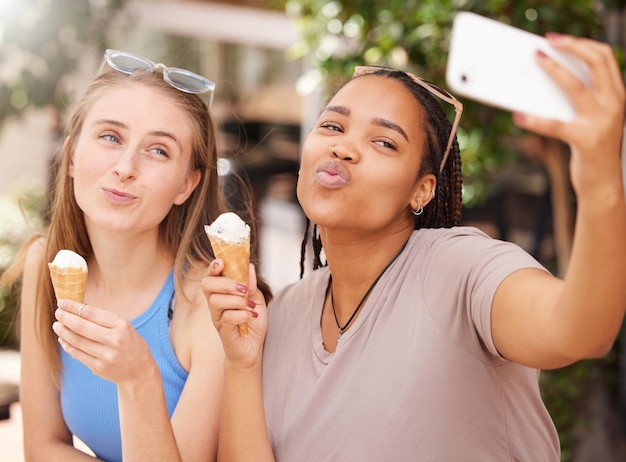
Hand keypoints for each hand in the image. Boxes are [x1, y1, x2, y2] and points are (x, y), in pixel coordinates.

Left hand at [53, 300, 155, 383]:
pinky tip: (63, 339)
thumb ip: (104, 321)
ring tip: (57, 325)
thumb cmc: (130, 343)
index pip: (91, 313)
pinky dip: (68, 345)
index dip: (73, 307)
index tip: (62, 302)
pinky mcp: (99, 367)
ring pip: (77, 341)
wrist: (140, 371)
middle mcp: (114, 339)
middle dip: (66, 318)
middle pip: (82, 327)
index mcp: (121, 325)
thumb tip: (77, 311)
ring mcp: (106, 355)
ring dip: (63, 332)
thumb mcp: (125, 327)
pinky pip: (78, 354)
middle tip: (57, 312)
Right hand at [202, 259, 267, 367]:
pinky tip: (251, 317)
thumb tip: (249, 266)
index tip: (221, 262)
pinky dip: (243, 314)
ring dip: (237, 300)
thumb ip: (251, 284)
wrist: (252, 349)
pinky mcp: (223, 330)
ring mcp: (217, 317)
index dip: (212, 267)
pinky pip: (228, 317)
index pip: (210, 276)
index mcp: (222, 294)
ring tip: (250, 306)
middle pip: (207, 285)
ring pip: (216, 300)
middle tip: (243, 288)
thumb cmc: (251, 324)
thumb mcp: (256, 300)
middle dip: (226, 282)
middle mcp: (215, 304)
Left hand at [513, 34, 624, 196]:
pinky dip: (535, 120)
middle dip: (570, 47)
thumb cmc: (590, 149)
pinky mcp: (586, 139)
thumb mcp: (590, 118)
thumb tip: (544, 81)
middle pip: (596, 61)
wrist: (603, 184)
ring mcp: (602, 120)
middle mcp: (614, 103)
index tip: (558, 39)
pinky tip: (519, 116)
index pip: (604, 57)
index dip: (581, 43)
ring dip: (554, 70)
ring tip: (535, 62)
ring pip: (576, 86)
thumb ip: (578, 99)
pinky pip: (555, 126)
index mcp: (617, 94)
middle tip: (544, 44)